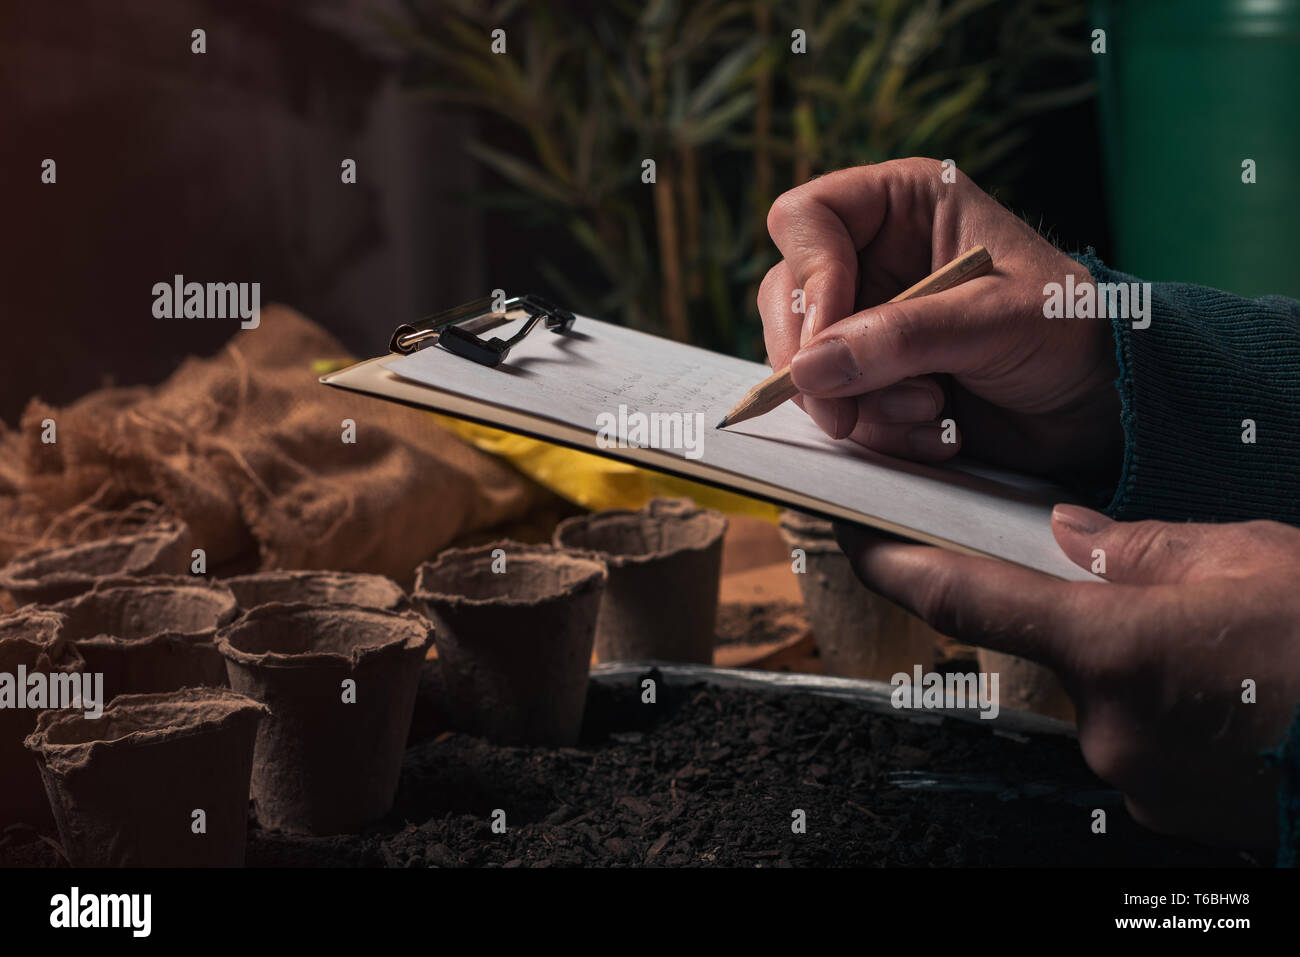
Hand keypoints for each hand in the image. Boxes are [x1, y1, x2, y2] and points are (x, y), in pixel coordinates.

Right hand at [760, 158, 1120, 482]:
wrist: (1103, 403)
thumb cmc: (1070, 331)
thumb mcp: (994, 321)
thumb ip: (902, 338)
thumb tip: (808, 368)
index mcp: (902, 204)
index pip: (805, 220)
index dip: (810, 280)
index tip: (830, 344)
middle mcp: (872, 256)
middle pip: (787, 297)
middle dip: (823, 364)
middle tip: (852, 411)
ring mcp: (866, 319)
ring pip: (805, 362)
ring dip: (860, 405)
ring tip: (933, 413)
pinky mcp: (871, 376)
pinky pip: (834, 404)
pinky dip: (877, 431)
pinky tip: (936, 434)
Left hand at [835, 507, 1299, 850]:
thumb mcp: (1243, 558)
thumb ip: (1137, 549)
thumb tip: (1068, 538)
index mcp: (1113, 644)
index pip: (969, 600)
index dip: (901, 567)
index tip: (861, 543)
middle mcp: (1108, 722)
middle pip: (1055, 654)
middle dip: (1092, 624)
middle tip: (1176, 611)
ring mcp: (1138, 776)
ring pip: (1106, 700)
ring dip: (1142, 672)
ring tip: (1224, 658)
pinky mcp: (1170, 807)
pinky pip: (1142, 742)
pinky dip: (1168, 713)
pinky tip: (1230, 699)